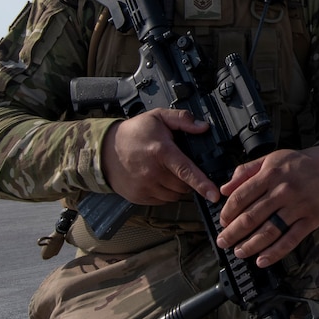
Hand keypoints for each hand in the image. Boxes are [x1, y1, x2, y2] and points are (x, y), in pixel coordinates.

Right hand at [101, 110, 221, 205]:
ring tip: (167, 171)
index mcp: (161, 152)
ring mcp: (145, 187)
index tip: (214, 194)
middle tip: (178, 166)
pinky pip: (162, 201)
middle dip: (188, 179)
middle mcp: (153, 172)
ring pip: (174, 196)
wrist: (104, 151)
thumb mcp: (158, 117)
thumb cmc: (133, 133)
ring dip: (177, 187)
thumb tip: (202, 126)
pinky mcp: (139, 197)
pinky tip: (157, 179)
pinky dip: (165, 193)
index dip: (203, 184)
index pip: (186, 171)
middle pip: (184, 185)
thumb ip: (182, 119)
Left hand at [215, 146, 318, 266]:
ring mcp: (298, 206)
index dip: (228, 212)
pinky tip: (262, 260)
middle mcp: (283, 191)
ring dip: (250, 245)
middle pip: (252, 217)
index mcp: (270, 174)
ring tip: (239, 252)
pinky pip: (291, 239)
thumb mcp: (270, 159)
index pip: (241, 197)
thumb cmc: (299, 163)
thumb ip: (245, 171)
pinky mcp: (312, 219)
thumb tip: (224, 189)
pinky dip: (275, 252)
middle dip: (233, 233)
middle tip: (223, 242)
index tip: (222, 222)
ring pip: (269, 231)